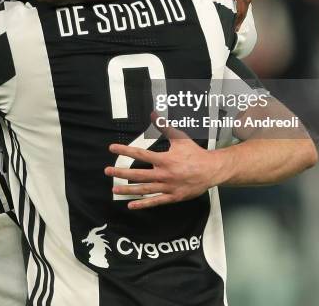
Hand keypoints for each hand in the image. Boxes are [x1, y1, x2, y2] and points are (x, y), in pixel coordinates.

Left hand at [104, 113, 225, 209]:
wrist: (211, 170)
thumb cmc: (194, 153)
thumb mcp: (180, 138)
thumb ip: (164, 127)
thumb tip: (153, 113)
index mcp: (164, 159)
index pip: (140, 154)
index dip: (125, 151)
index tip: (112, 148)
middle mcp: (164, 174)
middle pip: (138, 174)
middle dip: (121, 173)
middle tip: (107, 171)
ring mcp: (168, 187)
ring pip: (144, 189)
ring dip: (128, 190)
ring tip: (114, 189)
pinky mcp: (172, 197)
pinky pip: (155, 202)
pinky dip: (143, 204)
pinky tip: (131, 205)